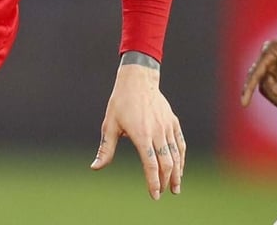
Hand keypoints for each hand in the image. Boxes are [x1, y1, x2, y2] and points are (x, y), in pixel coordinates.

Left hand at [90, 62, 184, 200]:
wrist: (138, 80)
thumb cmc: (120, 102)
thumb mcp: (109, 125)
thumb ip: (105, 149)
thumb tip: (95, 167)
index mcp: (141, 134)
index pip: (151, 164)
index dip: (154, 182)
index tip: (154, 195)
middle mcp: (157, 132)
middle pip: (167, 163)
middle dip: (166, 181)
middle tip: (162, 193)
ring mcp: (167, 127)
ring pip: (176, 155)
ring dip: (177, 173)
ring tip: (175, 188)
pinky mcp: (173, 122)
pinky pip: (180, 144)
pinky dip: (181, 158)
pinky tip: (179, 168)